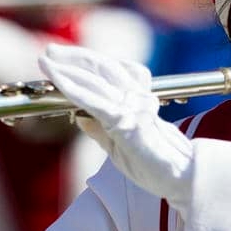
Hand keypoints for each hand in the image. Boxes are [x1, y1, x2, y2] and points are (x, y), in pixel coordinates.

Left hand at [38, 44, 193, 201]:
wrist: (183, 178)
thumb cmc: (156, 167)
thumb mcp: (120, 147)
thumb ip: (101, 130)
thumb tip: (80, 117)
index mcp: (138, 101)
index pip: (111, 73)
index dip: (87, 63)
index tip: (64, 58)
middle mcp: (137, 98)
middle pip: (103, 68)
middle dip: (75, 57)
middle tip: (50, 51)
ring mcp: (133, 107)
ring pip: (97, 78)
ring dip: (69, 67)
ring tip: (48, 60)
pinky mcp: (126, 121)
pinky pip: (95, 100)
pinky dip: (73, 88)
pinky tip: (58, 80)